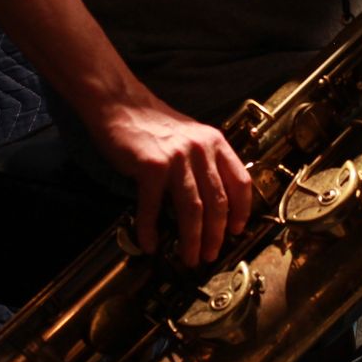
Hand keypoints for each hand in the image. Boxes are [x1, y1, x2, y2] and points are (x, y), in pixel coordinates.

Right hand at [88, 98, 253, 266]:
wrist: (120, 103)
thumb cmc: (152, 122)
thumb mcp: (191, 136)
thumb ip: (204, 161)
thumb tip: (211, 200)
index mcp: (215, 143)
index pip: (241, 182)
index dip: (242, 211)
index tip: (236, 230)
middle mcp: (201, 150)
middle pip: (218, 203)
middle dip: (216, 235)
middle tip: (211, 254)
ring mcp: (177, 159)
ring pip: (193, 210)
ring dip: (192, 240)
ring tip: (189, 257)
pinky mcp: (151, 167)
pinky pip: (153, 207)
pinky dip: (150, 229)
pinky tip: (150, 243)